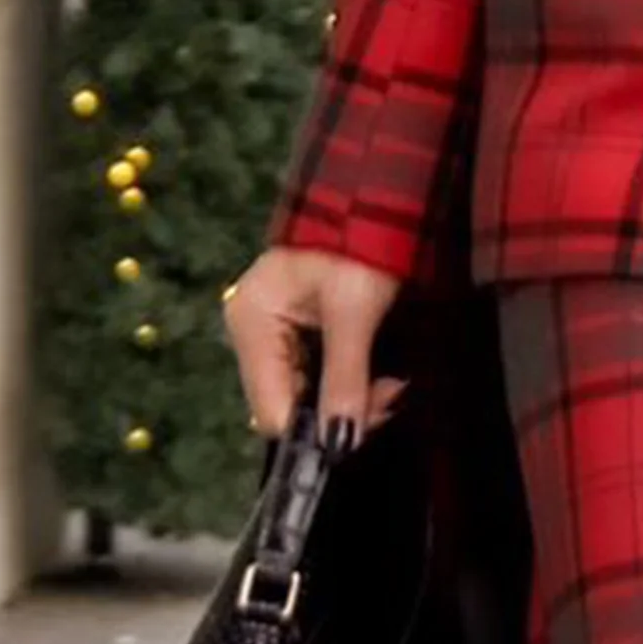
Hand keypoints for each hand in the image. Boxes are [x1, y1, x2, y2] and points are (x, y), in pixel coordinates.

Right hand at [222, 243, 415, 443]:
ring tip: (391, 384)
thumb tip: (339, 442)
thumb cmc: (360, 247)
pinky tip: (377, 376)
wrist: (374, 201)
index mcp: (252, 322)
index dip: (316, 429)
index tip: (367, 420)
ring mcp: (271, 334)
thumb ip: (345, 378)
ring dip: (351, 400)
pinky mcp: (293, 334)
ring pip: (306, 397)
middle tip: (390, 395)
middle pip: (289, 406)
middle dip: (342, 412)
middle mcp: (252, 333)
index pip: (271, 410)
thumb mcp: (355, 312)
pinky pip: (315, 377)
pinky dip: (347, 383)